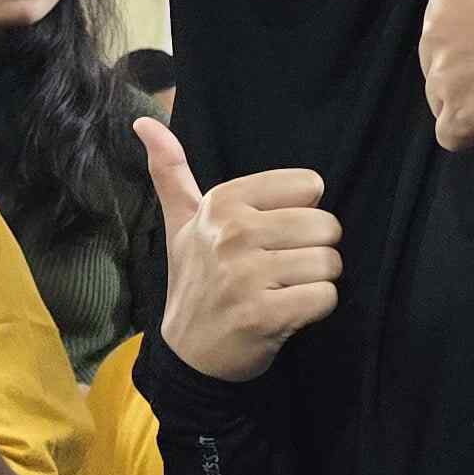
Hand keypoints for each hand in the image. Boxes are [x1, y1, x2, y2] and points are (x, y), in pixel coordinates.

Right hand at [140, 121, 340, 384]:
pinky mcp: (264, 315)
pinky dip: (316, 309)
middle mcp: (233, 233)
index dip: (301, 216)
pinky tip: (288, 314)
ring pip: (329, 263)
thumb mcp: (181, 223)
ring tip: (283, 292)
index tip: (272, 237)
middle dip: (315, 252)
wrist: (188, 353)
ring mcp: (247, 275)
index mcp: (222, 202)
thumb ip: (170, 171)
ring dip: (316, 283)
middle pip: (326, 226)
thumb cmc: (195, 280)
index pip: (309, 186)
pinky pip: (325, 297)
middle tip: (282, 271)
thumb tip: (144, 121)